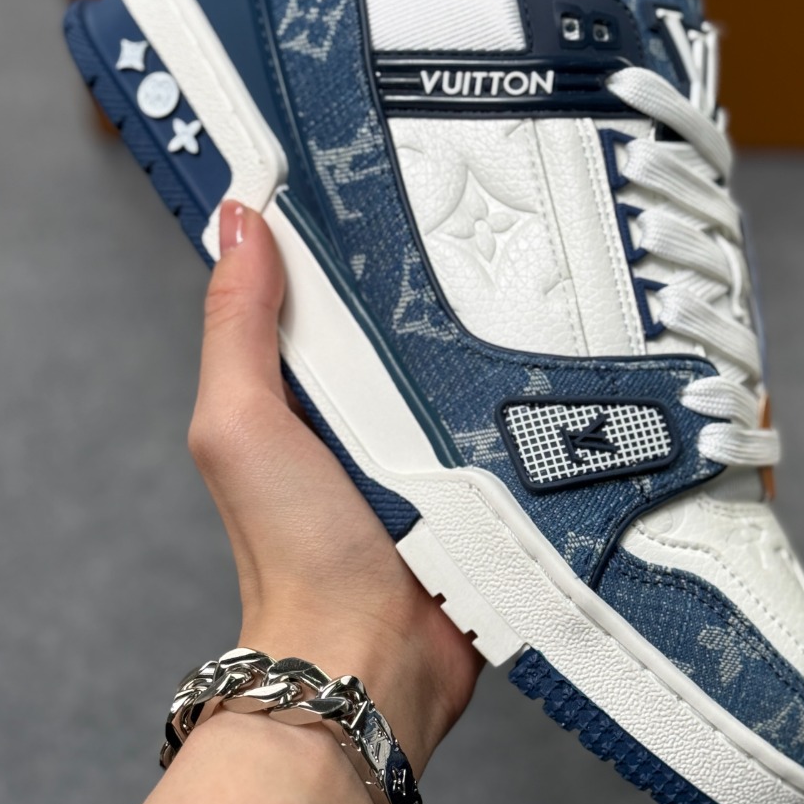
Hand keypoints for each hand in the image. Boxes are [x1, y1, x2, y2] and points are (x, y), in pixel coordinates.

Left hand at [187, 200, 481, 772]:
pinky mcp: (491, 469)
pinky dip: (531, 382)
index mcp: (304, 385)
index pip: (324, 279)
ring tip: (536, 242)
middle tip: (482, 180)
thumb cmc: (294, 553)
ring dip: (495, 318)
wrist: (373, 658)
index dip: (341, 218)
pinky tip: (566, 338)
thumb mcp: (242, 423)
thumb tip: (239, 221)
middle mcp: (370, 405)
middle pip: (407, 307)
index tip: (371, 146)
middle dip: (438, 257)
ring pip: (470, 350)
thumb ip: (238, 326)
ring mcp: (435, 436)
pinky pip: (514, 408)